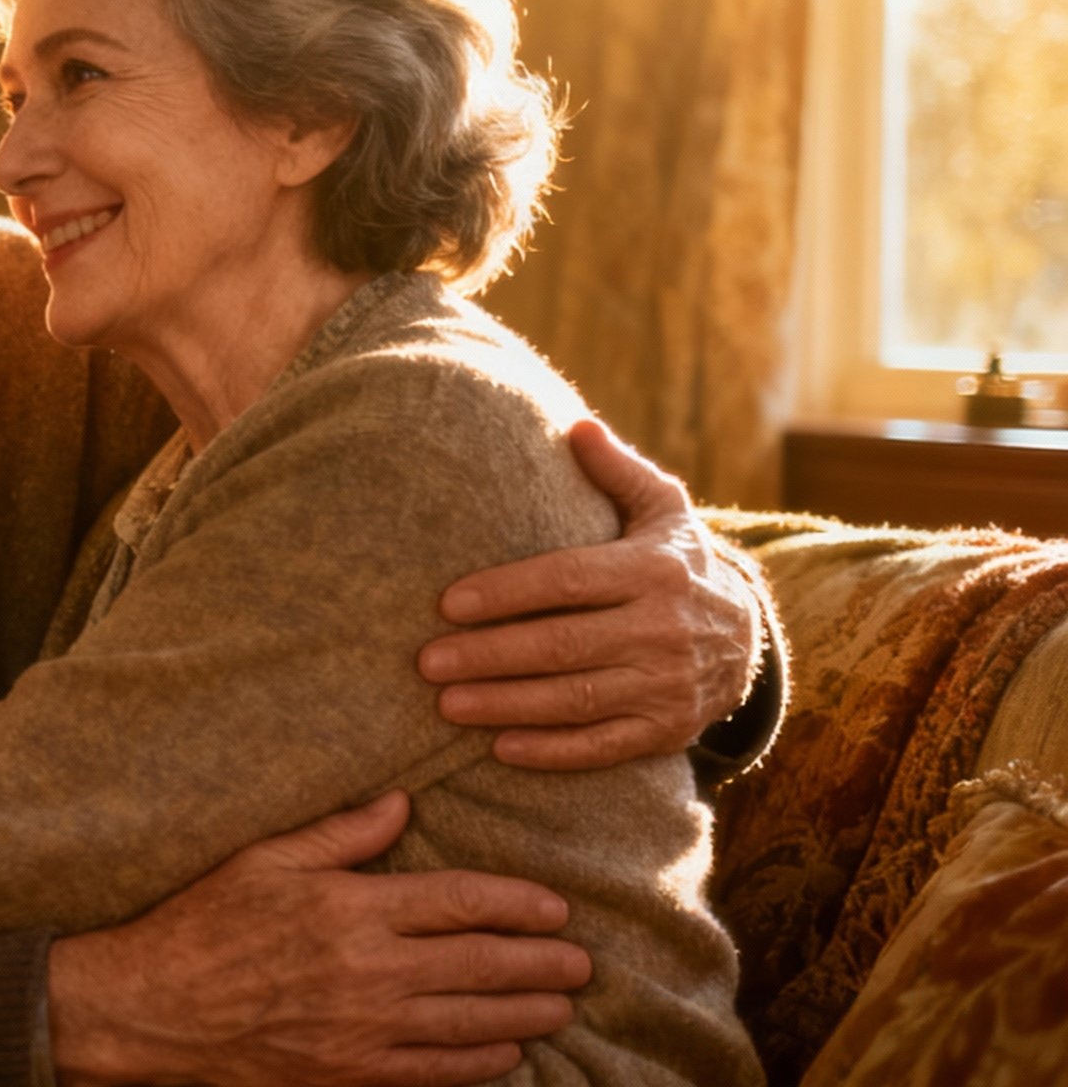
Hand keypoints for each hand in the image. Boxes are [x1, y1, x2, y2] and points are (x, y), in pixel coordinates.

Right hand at [46, 791, 587, 1086]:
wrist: (156, 1008)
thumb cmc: (204, 923)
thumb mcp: (265, 859)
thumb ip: (339, 833)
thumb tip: (400, 803)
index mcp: (351, 907)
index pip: (459, 901)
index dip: (517, 903)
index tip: (554, 906)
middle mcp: (369, 970)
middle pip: (481, 964)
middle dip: (541, 962)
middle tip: (580, 961)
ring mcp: (364, 1029)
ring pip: (471, 1022)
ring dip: (526, 1013)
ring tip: (561, 1004)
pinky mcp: (351, 1072)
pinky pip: (436, 1071)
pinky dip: (482, 1063)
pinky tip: (508, 1054)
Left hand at [417, 418, 760, 770]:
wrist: (749, 640)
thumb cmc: (677, 563)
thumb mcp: (662, 509)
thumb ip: (617, 470)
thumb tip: (574, 424)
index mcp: (653, 571)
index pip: (567, 580)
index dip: (506, 592)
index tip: (447, 603)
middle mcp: (663, 630)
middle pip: (562, 645)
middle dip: (489, 655)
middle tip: (427, 661)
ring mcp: (666, 686)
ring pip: (575, 700)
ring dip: (506, 706)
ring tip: (445, 704)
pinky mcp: (666, 732)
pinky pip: (603, 747)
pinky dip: (551, 751)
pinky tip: (500, 747)